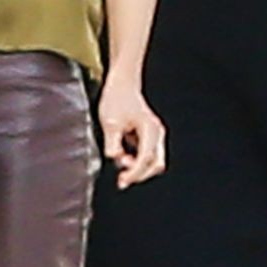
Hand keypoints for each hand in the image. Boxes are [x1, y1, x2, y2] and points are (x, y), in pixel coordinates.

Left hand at [98, 70, 165, 188]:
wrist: (122, 85)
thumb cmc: (116, 100)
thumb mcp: (110, 122)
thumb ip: (113, 143)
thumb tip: (114, 158)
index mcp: (150, 129)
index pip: (146, 158)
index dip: (135, 173)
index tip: (122, 181)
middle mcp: (157, 133)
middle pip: (156, 164)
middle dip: (140, 174)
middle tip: (122, 180)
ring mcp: (156, 135)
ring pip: (153, 162)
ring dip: (138, 168)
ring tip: (121, 160)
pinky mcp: (150, 137)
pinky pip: (148, 155)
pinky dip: (137, 161)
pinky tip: (124, 157)